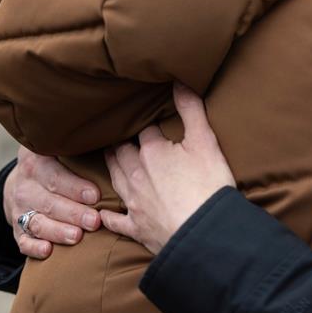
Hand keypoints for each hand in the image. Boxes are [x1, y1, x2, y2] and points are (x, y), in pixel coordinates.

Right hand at [3, 146, 101, 258]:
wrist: (24, 180)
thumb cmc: (57, 164)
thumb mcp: (62, 152)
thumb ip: (82, 152)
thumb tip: (118, 148)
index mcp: (36, 162)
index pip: (55, 176)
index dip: (75, 187)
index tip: (95, 196)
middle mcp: (25, 185)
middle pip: (49, 202)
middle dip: (73, 213)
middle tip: (94, 221)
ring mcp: (18, 208)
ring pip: (37, 222)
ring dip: (57, 231)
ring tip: (76, 237)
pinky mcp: (16, 229)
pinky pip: (22, 241)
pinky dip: (33, 247)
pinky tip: (48, 251)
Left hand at [101, 83, 235, 254]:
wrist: (204, 233)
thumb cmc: (208, 185)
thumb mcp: (205, 141)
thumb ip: (191, 109)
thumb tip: (178, 79)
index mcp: (152, 152)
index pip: (144, 131)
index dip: (147, 124)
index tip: (146, 119)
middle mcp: (136, 175)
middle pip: (121, 153)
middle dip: (120, 142)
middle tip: (119, 135)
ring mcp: (134, 203)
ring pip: (114, 180)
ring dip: (111, 168)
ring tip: (110, 158)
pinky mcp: (136, 228)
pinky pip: (116, 221)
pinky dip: (108, 216)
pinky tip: (103, 214)